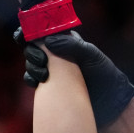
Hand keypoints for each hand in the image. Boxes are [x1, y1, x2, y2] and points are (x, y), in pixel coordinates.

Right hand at [17, 29, 133, 126]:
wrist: (109, 102)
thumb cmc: (105, 74)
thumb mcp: (92, 56)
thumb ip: (72, 46)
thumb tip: (47, 41)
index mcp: (66, 41)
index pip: (43, 30)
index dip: (30, 31)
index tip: (23, 36)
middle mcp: (56, 53)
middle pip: (32, 46)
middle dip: (32, 52)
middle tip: (43, 61)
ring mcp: (52, 69)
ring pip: (31, 62)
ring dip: (32, 66)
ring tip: (45, 75)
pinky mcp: (50, 85)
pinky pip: (32, 78)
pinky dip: (31, 78)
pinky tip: (38, 83)